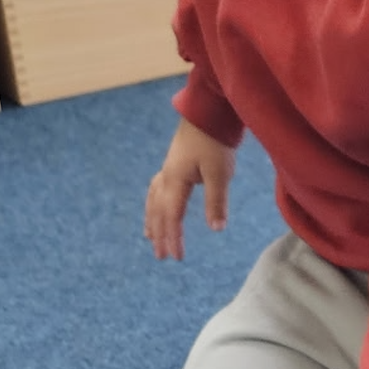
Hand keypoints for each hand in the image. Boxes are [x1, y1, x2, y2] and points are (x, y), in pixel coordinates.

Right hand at [145, 118, 235, 259]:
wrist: (209, 111)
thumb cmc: (215, 141)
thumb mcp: (220, 173)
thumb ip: (216, 202)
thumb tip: (216, 229)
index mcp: (175, 181)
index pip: (172, 216)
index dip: (173, 238)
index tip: (176, 257)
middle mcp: (167, 176)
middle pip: (158, 211)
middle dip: (159, 234)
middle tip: (160, 256)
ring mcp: (168, 168)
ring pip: (154, 200)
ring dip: (152, 220)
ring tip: (149, 236)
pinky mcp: (174, 162)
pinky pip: (157, 188)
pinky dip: (155, 203)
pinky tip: (158, 205)